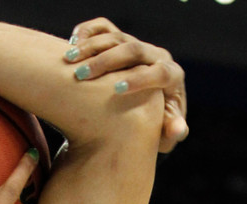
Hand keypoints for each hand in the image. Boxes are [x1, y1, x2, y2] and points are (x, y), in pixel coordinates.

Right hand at [64, 17, 187, 153]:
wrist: (148, 110)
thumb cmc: (157, 125)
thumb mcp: (166, 133)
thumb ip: (173, 131)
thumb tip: (177, 129)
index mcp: (171, 75)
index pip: (159, 72)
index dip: (139, 79)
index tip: (117, 90)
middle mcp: (155, 56)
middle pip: (133, 49)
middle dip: (106, 61)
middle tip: (81, 75)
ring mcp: (137, 46)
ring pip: (116, 37)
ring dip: (90, 47)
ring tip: (69, 60)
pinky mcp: (122, 41)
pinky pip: (104, 27)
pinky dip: (88, 31)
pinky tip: (72, 43)